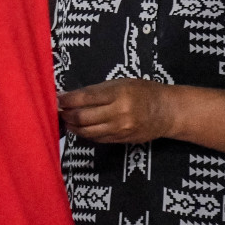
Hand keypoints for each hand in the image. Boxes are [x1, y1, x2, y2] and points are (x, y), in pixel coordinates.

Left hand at [59, 79, 177, 143]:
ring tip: (66, 120)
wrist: (167, 112)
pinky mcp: (122, 140)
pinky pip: (98, 139)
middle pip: (83, 118)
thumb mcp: (120, 83)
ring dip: (73, 127)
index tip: (56, 98)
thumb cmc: (142, 92)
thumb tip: (70, 96)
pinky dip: (85, 134)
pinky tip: (79, 128)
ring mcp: (121, 129)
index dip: (67, 100)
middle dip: (66, 115)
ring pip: (88, 132)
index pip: (85, 98)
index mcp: (118, 94)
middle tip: (59, 110)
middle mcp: (119, 113)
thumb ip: (96, 91)